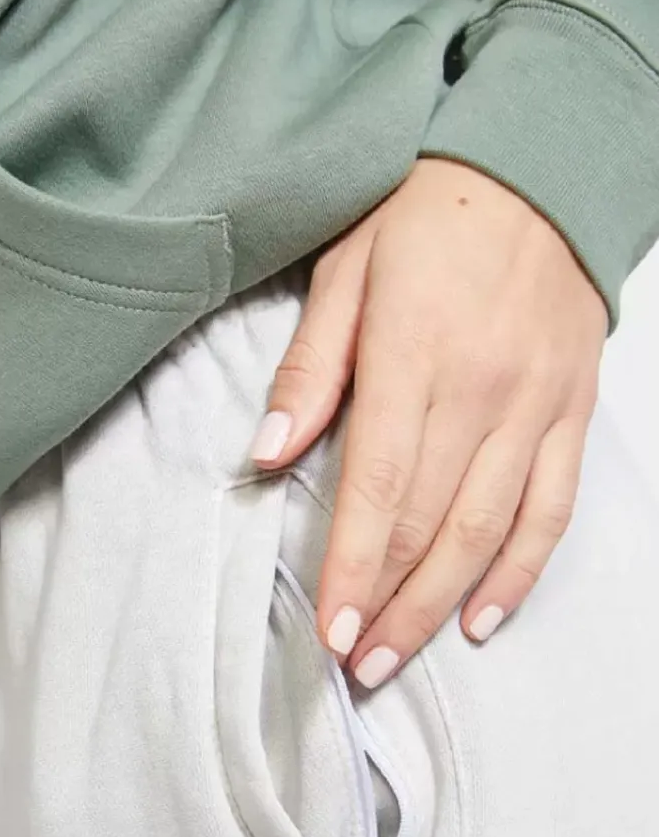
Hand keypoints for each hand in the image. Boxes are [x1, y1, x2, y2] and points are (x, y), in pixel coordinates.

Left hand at [249, 156, 607, 687]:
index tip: (329, 630)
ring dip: (442, 603)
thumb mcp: (346, 272)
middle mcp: (482, 391)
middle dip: (388, 601)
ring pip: (488, 529)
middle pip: (430, 522)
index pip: (378, 485)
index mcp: (413, 354)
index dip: (351, 566)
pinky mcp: (572, 410)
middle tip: (354, 661)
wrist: (532, 175)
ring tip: (401, 653)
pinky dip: (521, 569)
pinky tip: (485, 613)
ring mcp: (535, 405)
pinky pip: (552, 506)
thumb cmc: (423, 217)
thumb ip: (309, 369)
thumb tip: (265, 455)